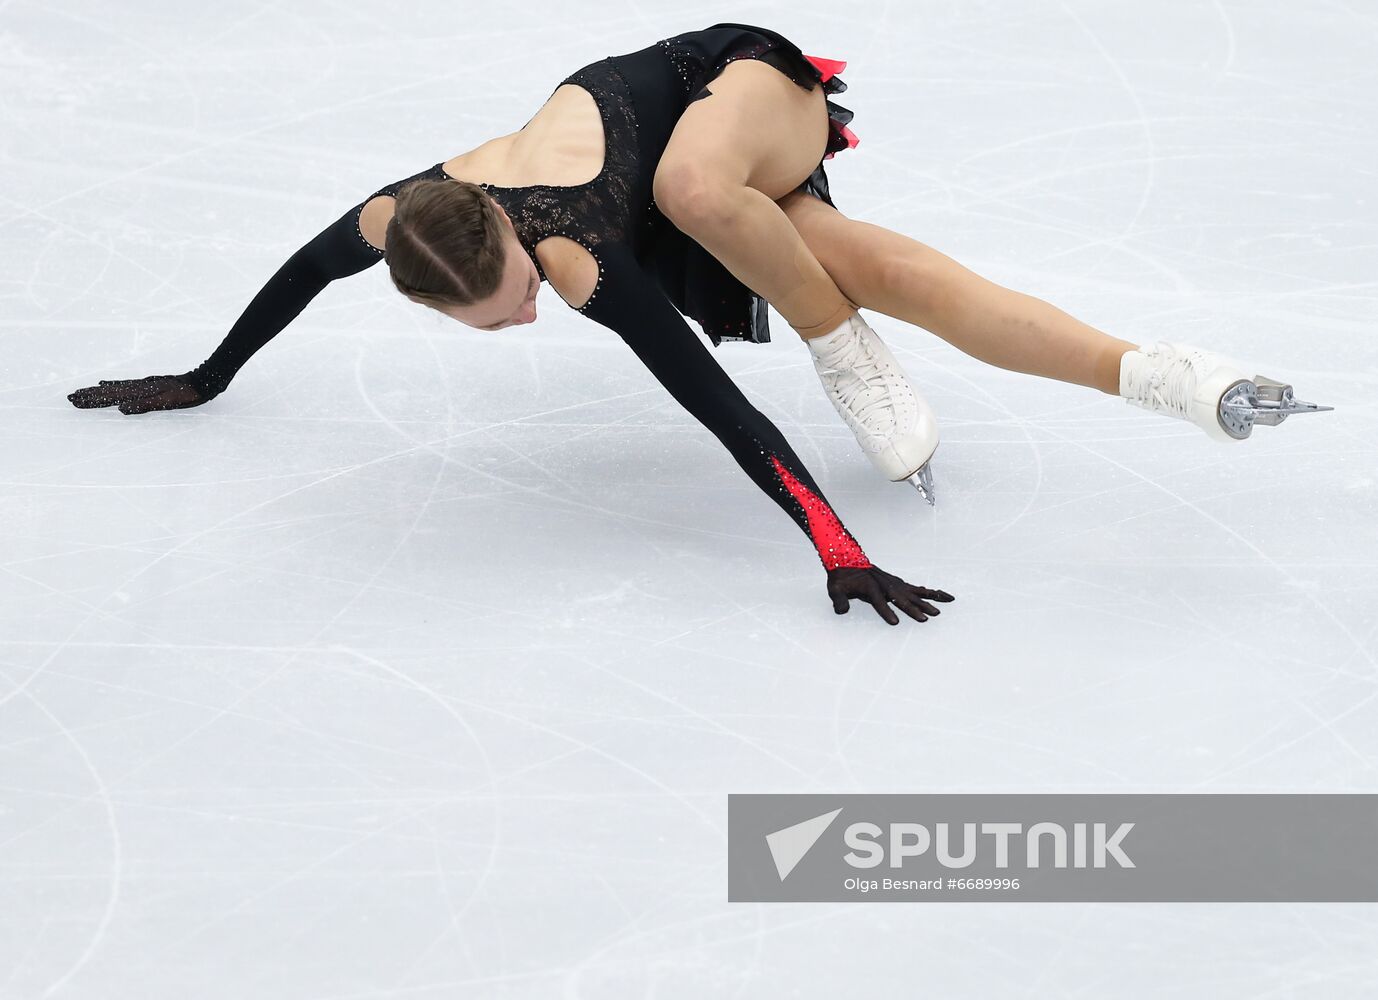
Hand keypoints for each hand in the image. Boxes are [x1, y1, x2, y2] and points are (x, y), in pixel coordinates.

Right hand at [67, 373, 213, 413]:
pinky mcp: (148, 383)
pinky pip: (124, 383)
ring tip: (82, 390)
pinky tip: (105, 382)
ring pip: (114, 387)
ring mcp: (142, 384)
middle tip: (70, 397)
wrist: (201, 382)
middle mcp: (137, 387)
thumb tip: (121, 409)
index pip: (110, 397)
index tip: (75, 401)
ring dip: (97, 390)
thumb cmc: (186, 395)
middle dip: (89, 396)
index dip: (92, 400)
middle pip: (108, 391)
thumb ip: (143, 406)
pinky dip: (112, 383)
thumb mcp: (166, 403)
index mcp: (139, 393)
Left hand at [826, 565, 953, 624]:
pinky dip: (931, 592)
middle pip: (902, 599)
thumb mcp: (834, 588)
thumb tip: (841, 611)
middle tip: (925, 619)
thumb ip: (838, 599)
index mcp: (870, 586)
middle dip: (914, 609)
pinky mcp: (899, 583)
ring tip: (944, 606)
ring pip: (915, 593)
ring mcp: (894, 583)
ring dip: (929, 600)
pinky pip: (918, 588)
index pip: (879, 601)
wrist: (847, 558)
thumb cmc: (841, 576)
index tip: (894, 622)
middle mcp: (886, 584)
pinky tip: (944, 596)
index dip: (886, 612)